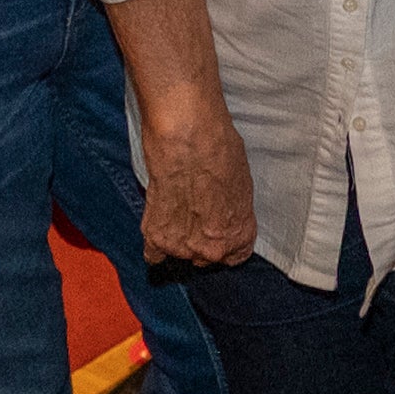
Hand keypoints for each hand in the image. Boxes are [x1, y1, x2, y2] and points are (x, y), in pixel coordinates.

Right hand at [136, 99, 258, 272]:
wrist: (187, 137)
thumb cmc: (219, 151)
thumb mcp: (242, 185)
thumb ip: (232, 212)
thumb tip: (224, 213)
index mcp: (238, 236)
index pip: (234, 256)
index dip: (225, 241)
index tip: (218, 230)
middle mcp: (212, 249)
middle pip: (206, 257)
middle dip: (201, 239)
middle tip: (195, 213)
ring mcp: (182, 246)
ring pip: (179, 253)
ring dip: (177, 237)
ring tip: (177, 207)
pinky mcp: (154, 236)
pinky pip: (153, 254)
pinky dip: (155, 243)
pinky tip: (160, 225)